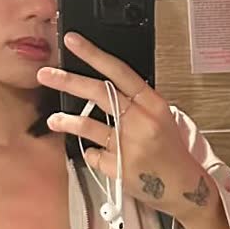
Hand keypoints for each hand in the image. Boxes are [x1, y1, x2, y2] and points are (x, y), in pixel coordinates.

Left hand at [38, 32, 217, 219]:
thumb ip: (135, 103)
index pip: (119, 71)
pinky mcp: (117, 167)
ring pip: (88, 125)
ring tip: (54, 120)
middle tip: (45, 74)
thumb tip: (103, 86)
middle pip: (99, 93)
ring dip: (65, 122)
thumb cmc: (170, 151)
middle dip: (68, 81)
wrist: (184, 187)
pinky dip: (92, 152)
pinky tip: (99, 154)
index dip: (93, 54)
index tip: (72, 41)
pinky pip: (93, 154)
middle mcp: (140, 120)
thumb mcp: (160, 118)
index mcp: (152, 104)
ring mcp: (128, 144)